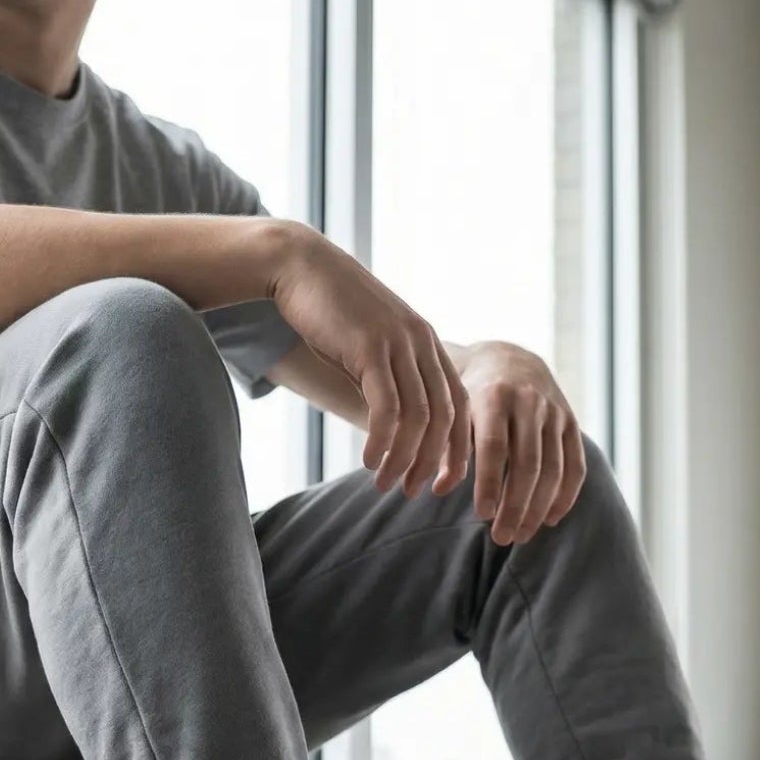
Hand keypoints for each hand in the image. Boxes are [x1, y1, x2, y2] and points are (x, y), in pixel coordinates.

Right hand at [267, 223, 470, 497]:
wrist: (300, 266)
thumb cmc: (331, 312)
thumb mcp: (370, 347)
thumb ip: (387, 380)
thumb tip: (390, 426)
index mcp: (429, 344)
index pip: (460, 406)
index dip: (456, 450)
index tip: (440, 483)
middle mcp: (422, 343)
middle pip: (444, 418)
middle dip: (431, 463)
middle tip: (411, 493)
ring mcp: (399, 343)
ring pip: (418, 417)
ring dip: (403, 459)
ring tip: (386, 485)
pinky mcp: (370, 347)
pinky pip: (387, 407)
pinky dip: (382, 441)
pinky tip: (370, 462)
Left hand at [456, 342, 585, 544]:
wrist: (510, 360)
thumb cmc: (472, 397)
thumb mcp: (455, 415)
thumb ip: (448, 450)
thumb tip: (440, 488)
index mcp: (493, 397)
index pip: (494, 446)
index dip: (489, 483)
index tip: (483, 515)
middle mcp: (528, 402)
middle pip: (527, 463)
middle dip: (515, 506)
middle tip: (502, 537)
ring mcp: (554, 412)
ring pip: (553, 468)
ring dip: (538, 507)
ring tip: (521, 535)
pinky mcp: (571, 422)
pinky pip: (576, 465)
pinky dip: (565, 496)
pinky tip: (548, 519)